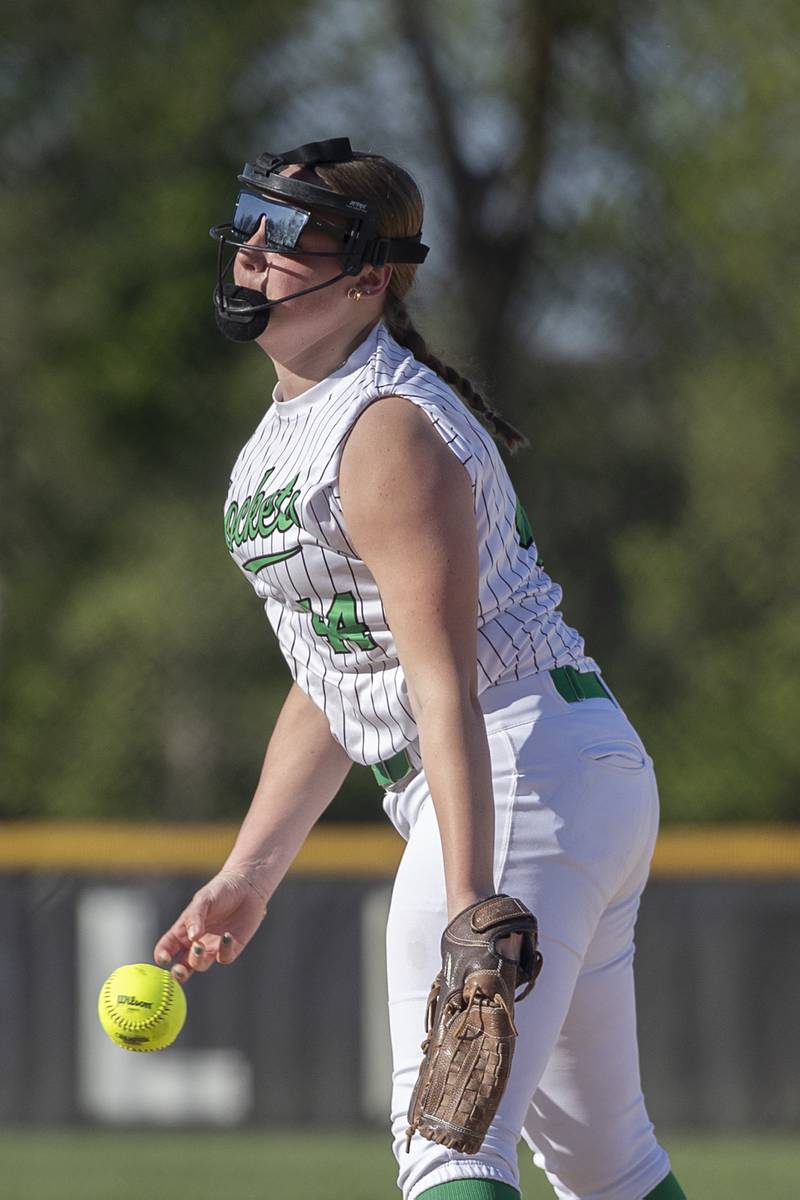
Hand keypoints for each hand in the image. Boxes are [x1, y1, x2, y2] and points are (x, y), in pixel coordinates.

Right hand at [153, 869, 269, 982]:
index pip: (167, 948)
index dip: (162, 956)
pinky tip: (227, 936)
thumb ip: (195, 918)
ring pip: (200, 965)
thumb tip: (193, 938)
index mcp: (183, 930)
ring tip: (200, 945)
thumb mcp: (203, 900)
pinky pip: (224, 958)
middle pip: (182, 965)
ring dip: (197, 960)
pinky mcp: (231, 948)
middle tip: (179, 969)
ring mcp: (213, 947)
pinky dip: (224, 951)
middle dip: (178, 972)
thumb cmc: (220, 890)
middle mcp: (196, 942)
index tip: (165, 958)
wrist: (247, 887)